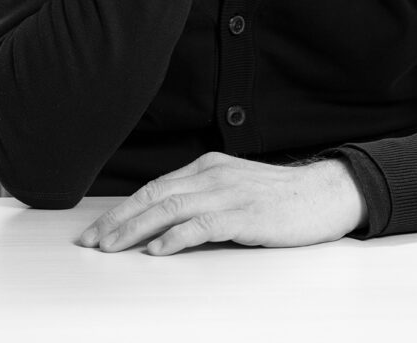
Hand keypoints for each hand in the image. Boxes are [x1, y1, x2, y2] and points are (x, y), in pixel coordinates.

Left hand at [77, 151, 367, 255]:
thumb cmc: (279, 197)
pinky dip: (176, 237)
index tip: (96, 231)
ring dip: (136, 229)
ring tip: (113, 247)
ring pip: (171, 208)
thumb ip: (202, 198)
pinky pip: (202, 224)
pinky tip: (159, 249)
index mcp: (208, 166)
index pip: (154, 187)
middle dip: (118, 220)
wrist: (324, 193)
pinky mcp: (245, 214)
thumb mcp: (234, 188)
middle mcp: (213, 174)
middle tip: (91, 242)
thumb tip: (162, 222)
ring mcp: (229, 192)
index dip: (122, 210)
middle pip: (155, 196)